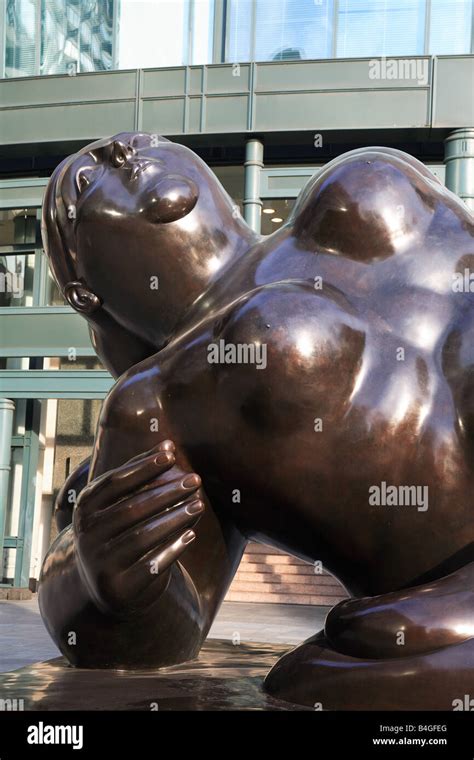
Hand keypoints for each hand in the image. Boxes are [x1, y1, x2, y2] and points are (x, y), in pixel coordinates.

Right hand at [73, 440, 203, 614]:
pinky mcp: (119, 587)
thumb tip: (168, 445)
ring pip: (143, 536)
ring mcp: (100, 563)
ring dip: (175, 518)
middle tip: (195, 480)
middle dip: (167, 492)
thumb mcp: (120, 502)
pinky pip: (151, 565)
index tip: (171, 454)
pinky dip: (172, 549)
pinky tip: (191, 534)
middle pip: (132, 508)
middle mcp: (87, 535)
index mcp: (84, 508)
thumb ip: (141, 475)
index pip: (115, 482)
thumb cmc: (119, 530)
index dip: (143, 467)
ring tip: (199, 505)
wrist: (106, 584)